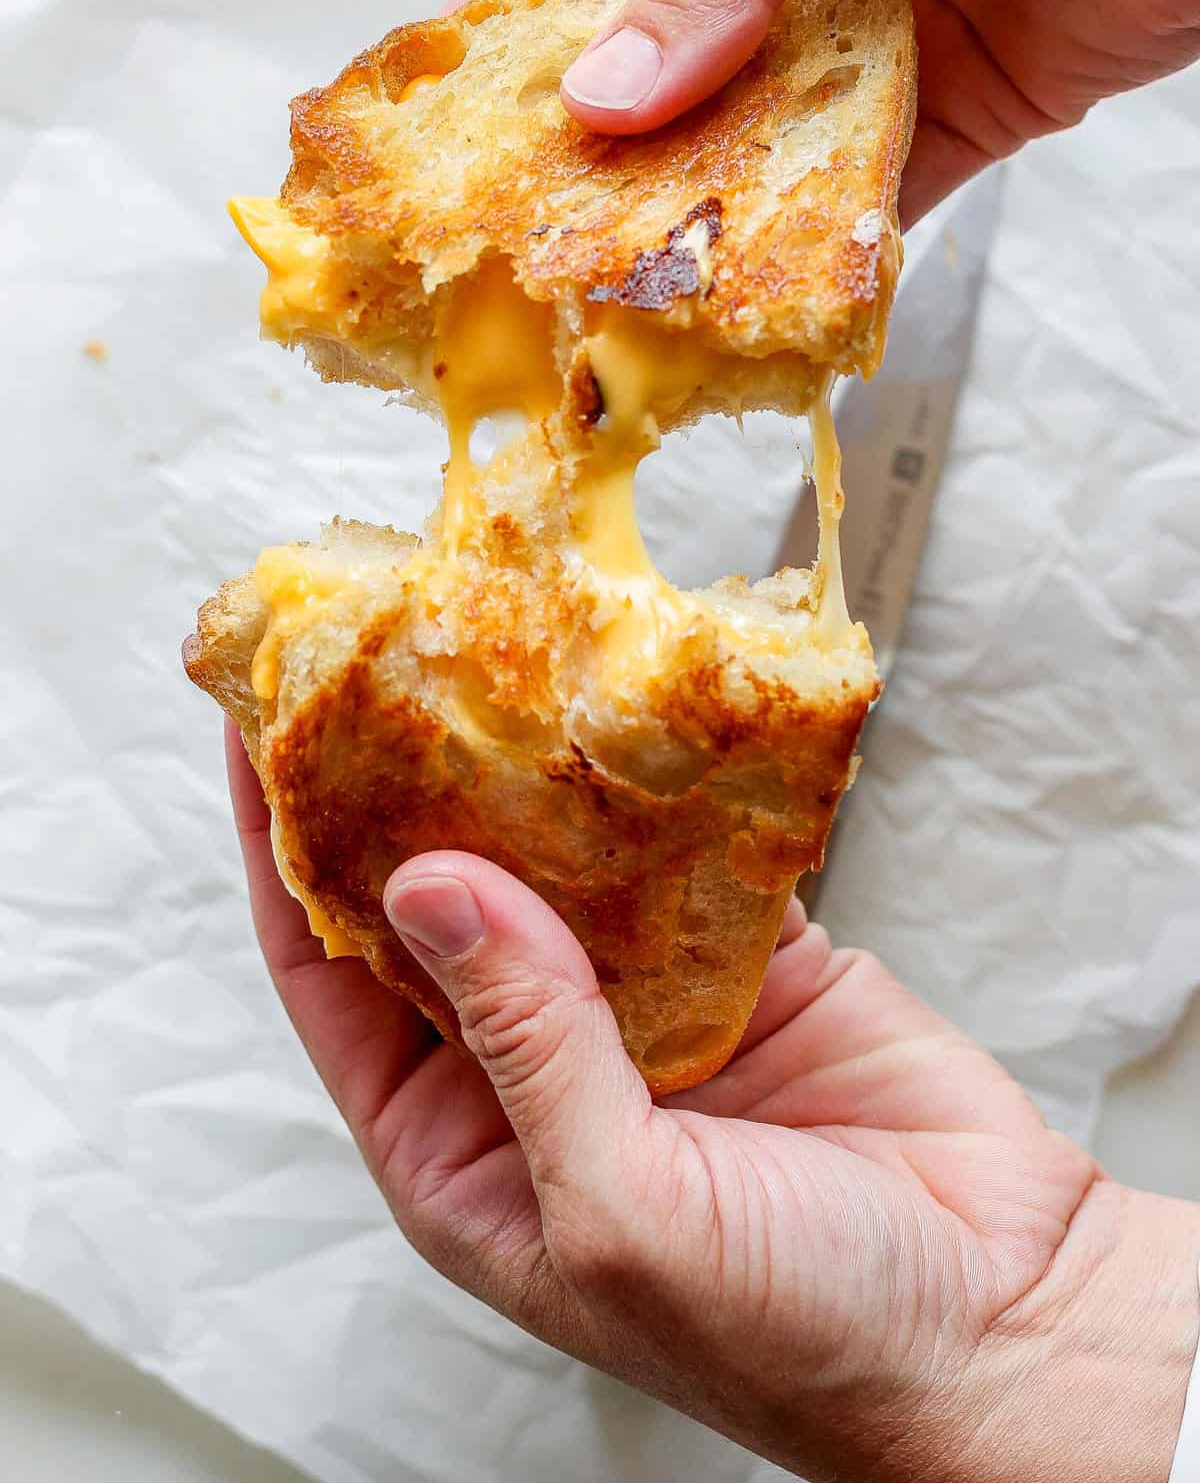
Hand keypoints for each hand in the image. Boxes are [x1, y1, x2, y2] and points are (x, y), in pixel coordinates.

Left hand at [228, 722, 1198, 1481]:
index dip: (284, 859)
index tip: (257, 736)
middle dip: (404, 788)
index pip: (334, 979)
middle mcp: (535, 1069)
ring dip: (529, 770)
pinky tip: (632, 706)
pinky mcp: (747, 960)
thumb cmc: (802, 1335)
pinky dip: (660, 786)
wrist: (1006, 1326)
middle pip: (438, 900)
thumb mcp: (622, 1212)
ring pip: (559, 861)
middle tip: (377, 656)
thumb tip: (425, 884)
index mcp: (464, 1151)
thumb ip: (526, 1044)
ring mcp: (643, 1007)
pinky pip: (682, 853)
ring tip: (492, 654)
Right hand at [450, 0, 1199, 222]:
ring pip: (735, 157)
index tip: (432, 142)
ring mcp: (849, 42)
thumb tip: (608, 92)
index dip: (495, 50)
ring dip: (683, 225)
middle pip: (642, 82)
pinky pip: (851, 201)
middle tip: (514, 255)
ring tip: (615, 296)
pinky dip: (805, 252)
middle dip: (581, 167)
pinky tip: (745, 295)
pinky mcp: (941, 115)